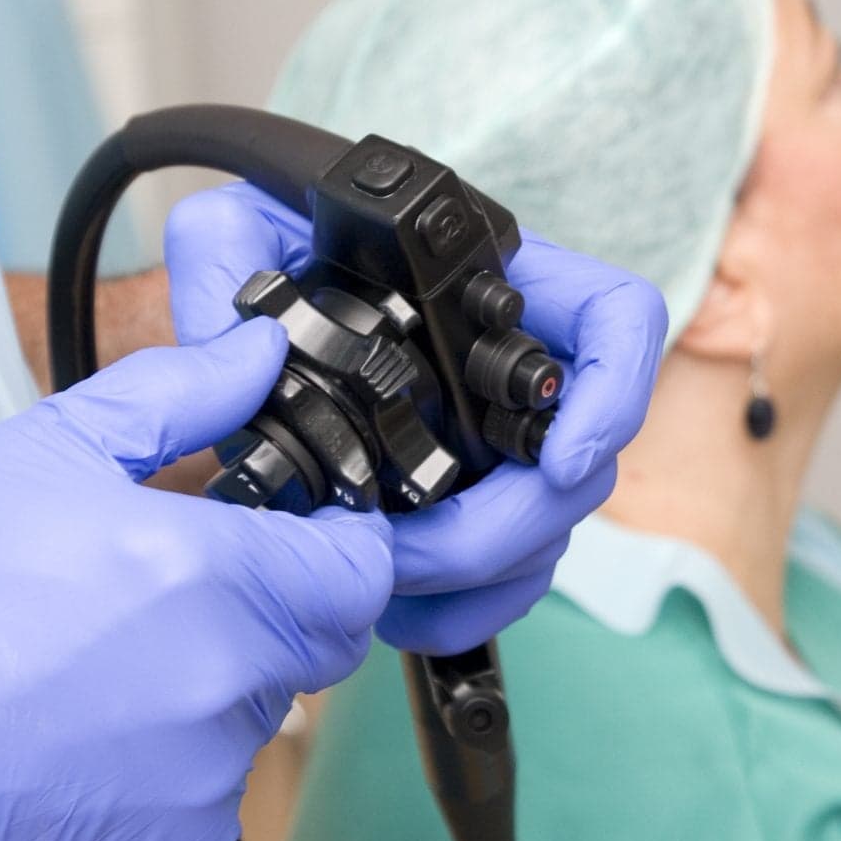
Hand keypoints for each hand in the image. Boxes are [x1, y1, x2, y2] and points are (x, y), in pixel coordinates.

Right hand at [0, 321, 392, 840]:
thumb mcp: (43, 454)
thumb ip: (177, 393)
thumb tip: (257, 354)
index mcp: (211, 578)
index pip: (361, 568)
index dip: (335, 544)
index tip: (294, 536)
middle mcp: (224, 684)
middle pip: (319, 641)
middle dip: (274, 608)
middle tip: (173, 592)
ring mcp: (204, 780)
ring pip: (260, 715)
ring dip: (212, 685)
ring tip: (103, 667)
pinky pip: (210, 791)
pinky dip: (171, 764)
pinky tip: (89, 734)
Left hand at [166, 183, 665, 653]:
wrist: (259, 307)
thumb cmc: (271, 252)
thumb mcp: (240, 229)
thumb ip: (226, 249)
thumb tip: (245, 341)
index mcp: (492, 283)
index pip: (614, 317)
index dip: (613, 393)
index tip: (561, 461)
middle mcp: (513, 363)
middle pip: (581, 458)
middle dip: (506, 527)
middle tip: (417, 555)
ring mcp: (502, 440)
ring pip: (548, 526)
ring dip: (482, 576)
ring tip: (393, 592)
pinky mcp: (474, 503)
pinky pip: (511, 570)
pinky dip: (469, 605)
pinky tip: (404, 610)